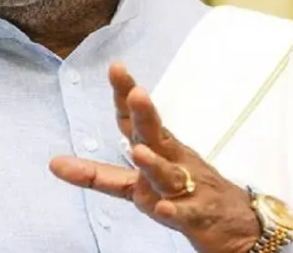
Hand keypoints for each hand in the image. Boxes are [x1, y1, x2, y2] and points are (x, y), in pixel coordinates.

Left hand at [49, 62, 259, 252]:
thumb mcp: (138, 184)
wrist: (239, 225)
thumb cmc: (185, 193)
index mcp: (159, 150)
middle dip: (145, 115)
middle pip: (156, 136)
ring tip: (138, 152)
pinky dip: (177, 210)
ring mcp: (188, 188)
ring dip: (154, 164)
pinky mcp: (200, 215)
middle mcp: (173, 162)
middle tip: (136, 93)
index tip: (116, 68)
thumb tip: (53, 163)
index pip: (137, 121)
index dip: (125, 96)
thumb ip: (98, 175)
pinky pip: (187, 212)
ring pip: (168, 174)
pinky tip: (165, 208)